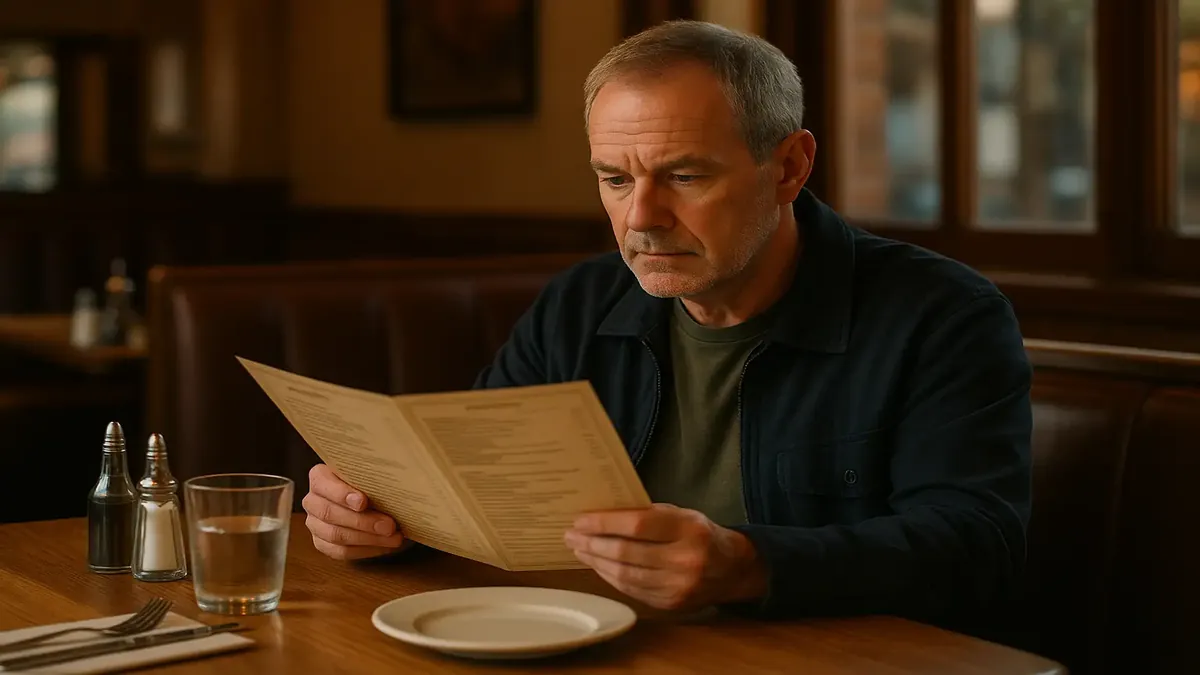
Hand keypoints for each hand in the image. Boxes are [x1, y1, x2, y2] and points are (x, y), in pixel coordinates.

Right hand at [303, 463, 406, 560]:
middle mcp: (312, 500)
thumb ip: (373, 478)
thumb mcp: (371, 476)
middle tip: (388, 525)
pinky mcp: (322, 544)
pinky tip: (384, 546)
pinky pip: (341, 552)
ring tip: (392, 537)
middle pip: (329, 513)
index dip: (341, 494)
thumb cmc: (371, 485)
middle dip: (362, 521)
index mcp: (319, 477)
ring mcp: (315, 524)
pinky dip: (366, 550)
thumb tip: (394, 485)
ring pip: (335, 535)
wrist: (373, 502)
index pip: (322, 484)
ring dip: (368, 538)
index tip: (363, 502)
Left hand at [563, 503, 767, 610]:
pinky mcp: (671, 603)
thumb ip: (647, 513)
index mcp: (688, 529)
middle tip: (571, 536)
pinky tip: (598, 566)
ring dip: (596, 562)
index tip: (580, 520)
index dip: (604, 523)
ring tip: (580, 550)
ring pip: (625, 574)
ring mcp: (678, 585)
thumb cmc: (700, 533)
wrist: (733, 569)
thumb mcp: (681, 514)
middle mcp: (685, 559)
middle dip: (592, 543)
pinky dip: (610, 577)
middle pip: (626, 552)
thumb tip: (603, 514)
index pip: (637, 525)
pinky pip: (631, 590)